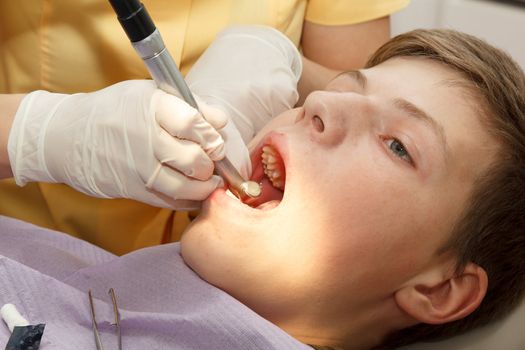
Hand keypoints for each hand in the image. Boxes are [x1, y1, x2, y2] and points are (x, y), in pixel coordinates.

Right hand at [8, 80, 249, 208]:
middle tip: (213, 160)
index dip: (212, 135)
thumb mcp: (148, 95)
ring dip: (204, 187)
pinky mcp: (131, 189)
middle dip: (211, 162)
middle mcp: (143, 137)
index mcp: (150, 106)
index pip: (194, 123)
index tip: (216, 140)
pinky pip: (169, 201)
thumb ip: (189, 105)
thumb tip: (222, 122)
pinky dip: (187, 200)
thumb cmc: (115, 112)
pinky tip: (193, 192)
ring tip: (210, 180)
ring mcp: (136, 166)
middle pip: (193, 158)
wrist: (66, 136)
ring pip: (184, 186)